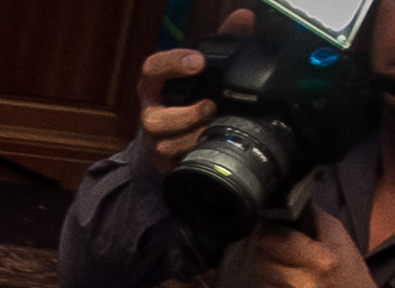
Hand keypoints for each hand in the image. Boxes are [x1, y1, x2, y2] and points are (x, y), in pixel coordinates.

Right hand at [136, 7, 252, 175]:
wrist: (171, 134)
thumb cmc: (188, 95)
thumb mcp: (203, 66)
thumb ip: (222, 40)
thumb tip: (244, 17)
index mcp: (156, 84)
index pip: (152, 69)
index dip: (173, 64)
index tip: (198, 61)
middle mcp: (150, 113)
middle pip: (152, 118)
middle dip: (183, 115)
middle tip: (210, 106)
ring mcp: (155, 140)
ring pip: (164, 144)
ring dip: (192, 137)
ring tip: (213, 128)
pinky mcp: (163, 161)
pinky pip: (174, 163)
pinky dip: (193, 154)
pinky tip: (209, 145)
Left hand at [250, 214, 394, 287]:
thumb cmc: (351, 279)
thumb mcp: (342, 242)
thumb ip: (315, 219)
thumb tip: (286, 206)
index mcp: (321, 263)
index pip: (273, 240)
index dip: (269, 230)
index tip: (272, 227)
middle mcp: (302, 287)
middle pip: (260, 258)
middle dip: (265, 248)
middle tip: (275, 246)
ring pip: (257, 277)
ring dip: (264, 268)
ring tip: (281, 265)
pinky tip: (283, 285)